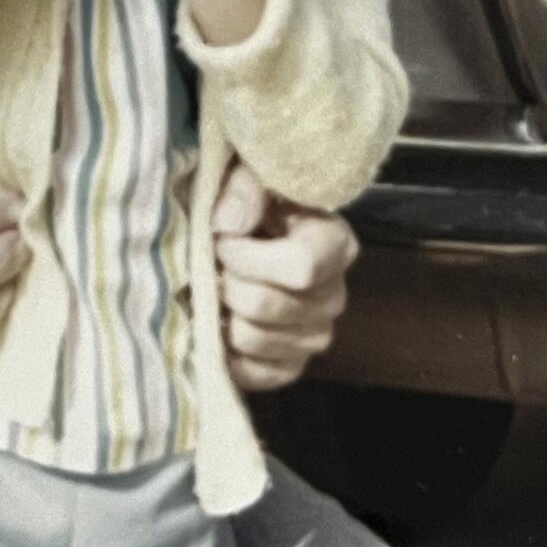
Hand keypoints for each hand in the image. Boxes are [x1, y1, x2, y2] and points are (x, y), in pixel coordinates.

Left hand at [211, 160, 354, 390]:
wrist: (245, 231)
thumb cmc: (250, 198)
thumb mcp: (251, 173)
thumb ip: (243, 188)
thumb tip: (228, 226)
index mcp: (334, 243)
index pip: (300, 266)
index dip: (248, 256)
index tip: (222, 238)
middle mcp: (333, 294)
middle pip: (268, 305)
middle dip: (226, 282)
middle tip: (212, 263)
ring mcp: (315, 335)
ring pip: (254, 339)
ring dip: (222, 313)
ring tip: (216, 286)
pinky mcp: (291, 365)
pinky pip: (254, 374)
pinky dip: (226, 350)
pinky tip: (221, 320)